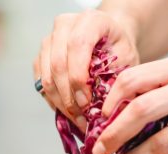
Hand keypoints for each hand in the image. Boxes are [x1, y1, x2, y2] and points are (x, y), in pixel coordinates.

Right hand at [33, 9, 139, 129]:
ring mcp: (49, 40)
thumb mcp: (127, 59)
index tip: (87, 102)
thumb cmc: (119, 49)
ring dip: (61, 103)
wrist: (109, 40)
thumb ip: (115, 77)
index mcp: (90, 20)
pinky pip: (41, 83)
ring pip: (47, 76)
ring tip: (77, 120)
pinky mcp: (41, 56)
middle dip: (69, 96)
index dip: (79, 77)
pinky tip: (68, 112)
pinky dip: (53, 101)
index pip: (77, 45)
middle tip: (82, 118)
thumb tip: (104, 108)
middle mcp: (64, 25)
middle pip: (58, 63)